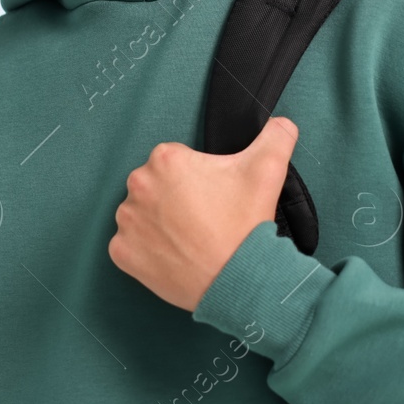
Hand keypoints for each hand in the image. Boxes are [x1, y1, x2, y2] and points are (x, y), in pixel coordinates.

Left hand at [109, 115, 299, 311]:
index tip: (211, 196)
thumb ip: (275, 136)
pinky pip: (129, 244)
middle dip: (175, 198)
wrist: (237, 280)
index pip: (175, 161)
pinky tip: (172, 254)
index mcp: (165, 159)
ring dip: (159, 223)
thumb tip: (281, 123)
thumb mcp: (268, 169)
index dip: (196, 179)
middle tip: (203, 218)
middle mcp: (138, 186)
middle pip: (155, 186)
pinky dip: (147, 250)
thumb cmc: (245, 225)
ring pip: (141, 214)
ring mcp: (127, 222)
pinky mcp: (122, 252)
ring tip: (189, 238)